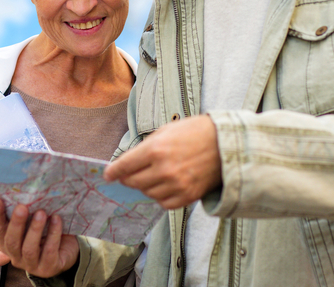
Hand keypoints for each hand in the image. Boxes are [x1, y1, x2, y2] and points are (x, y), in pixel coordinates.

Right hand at [0, 197, 78, 277]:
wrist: (66, 251)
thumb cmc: (46, 231)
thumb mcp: (33, 221)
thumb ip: (26, 211)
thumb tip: (23, 186)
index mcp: (8, 242)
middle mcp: (16, 255)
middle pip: (11, 241)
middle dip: (16, 223)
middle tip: (22, 206)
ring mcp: (32, 264)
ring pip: (29, 249)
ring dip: (34, 230)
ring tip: (41, 212)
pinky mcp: (48, 268)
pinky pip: (49, 251)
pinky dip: (53, 234)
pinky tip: (56, 219)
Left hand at [104, 114, 221, 208]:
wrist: (226, 143)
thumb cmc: (195, 132)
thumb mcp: (166, 131)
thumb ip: (146, 147)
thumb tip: (129, 162)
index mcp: (156, 149)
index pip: (125, 166)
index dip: (113, 171)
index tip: (107, 175)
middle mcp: (164, 169)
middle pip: (134, 182)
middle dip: (127, 179)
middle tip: (126, 176)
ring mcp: (176, 185)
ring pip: (148, 194)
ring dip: (145, 187)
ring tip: (151, 177)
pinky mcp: (188, 196)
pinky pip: (164, 203)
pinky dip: (160, 196)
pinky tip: (163, 186)